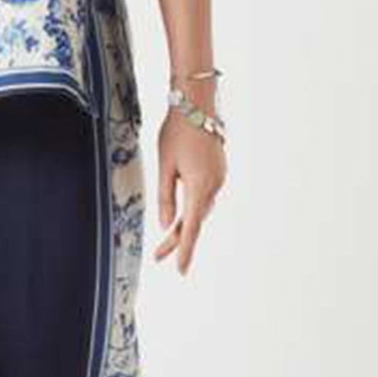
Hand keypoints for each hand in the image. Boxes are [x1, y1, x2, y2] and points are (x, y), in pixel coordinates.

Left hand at [153, 111, 224, 273]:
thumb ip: (165, 197)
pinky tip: (181, 212)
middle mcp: (214, 186)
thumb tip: (167, 225)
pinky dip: (193, 207)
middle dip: (178, 240)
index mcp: (199, 186)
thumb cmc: (177, 132)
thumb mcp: (164, 166)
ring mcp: (219, 178)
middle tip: (158, 257)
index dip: (185, 250)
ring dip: (185, 224)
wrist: (198, 105)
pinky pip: (205, 196)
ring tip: (166, 240)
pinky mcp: (218, 171)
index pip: (191, 227)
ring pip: (200, 209)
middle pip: (195, 220)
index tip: (180, 270)